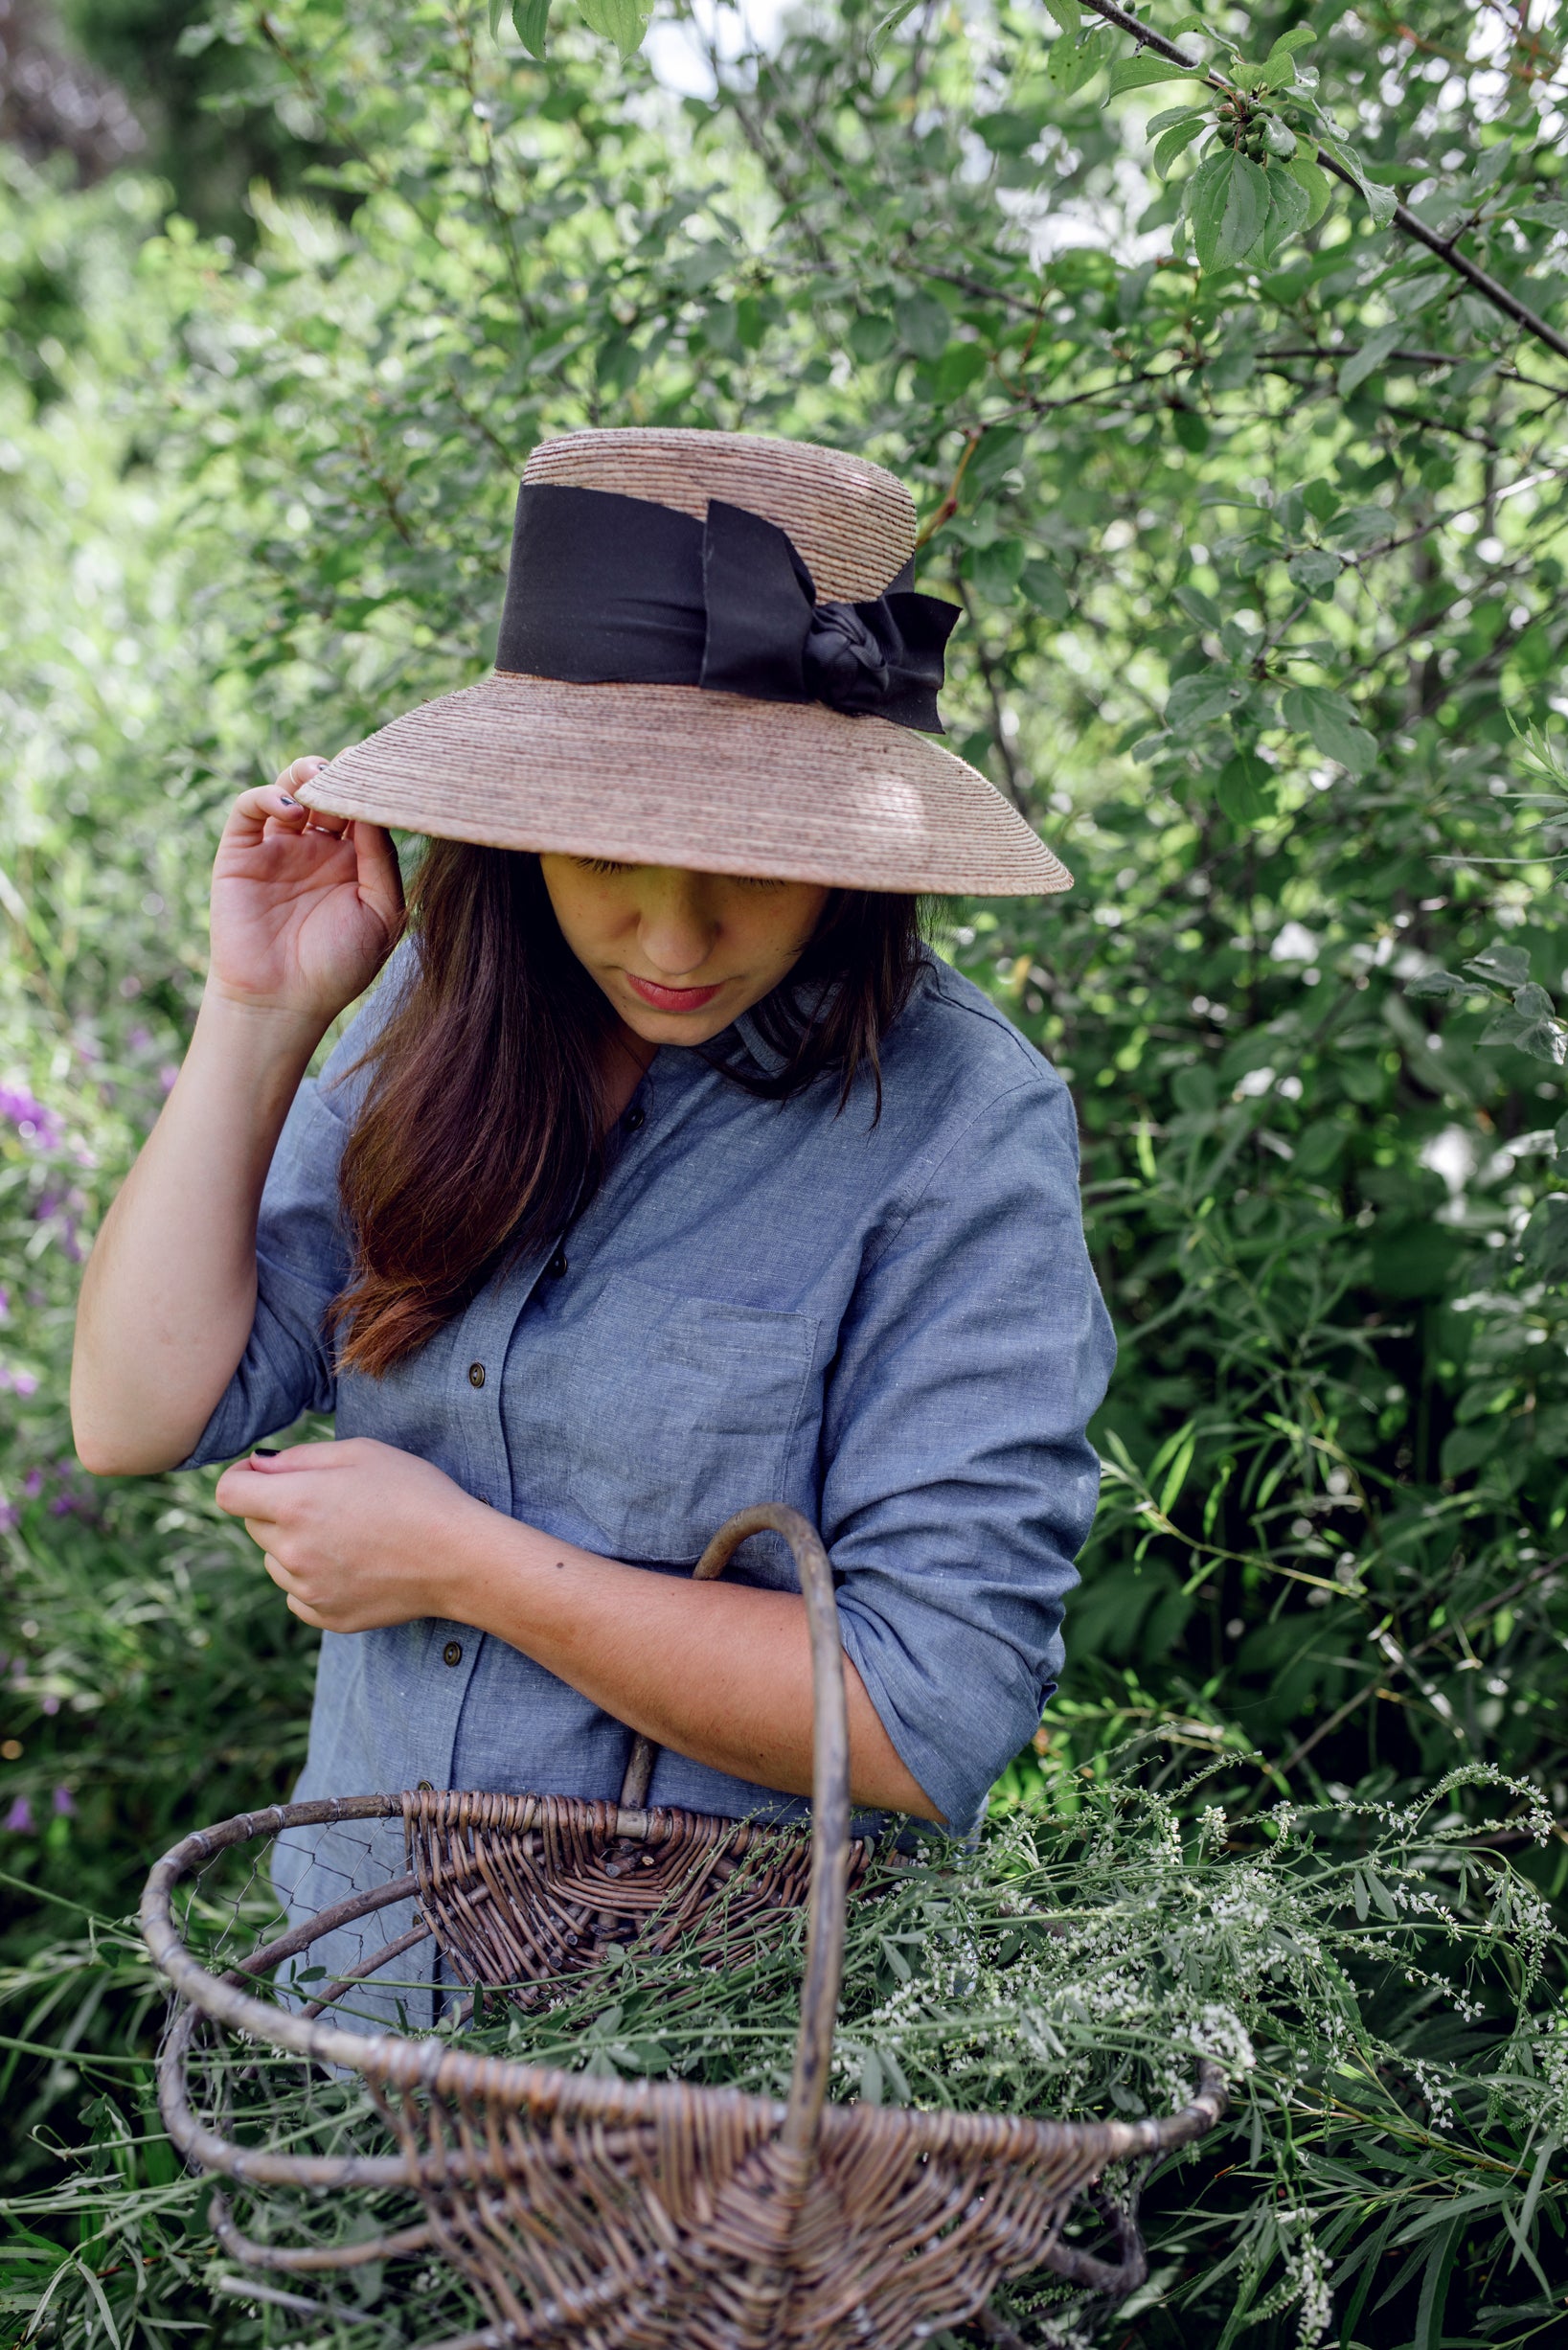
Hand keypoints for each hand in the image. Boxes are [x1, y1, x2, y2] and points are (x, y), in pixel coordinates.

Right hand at [207, 762, 404, 1027]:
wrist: (283, 1003)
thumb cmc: (338, 967)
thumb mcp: (381, 914)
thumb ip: (382, 862)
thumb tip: (376, 810)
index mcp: (354, 861)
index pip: (364, 809)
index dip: (373, 787)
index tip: (388, 769)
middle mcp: (317, 849)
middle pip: (329, 790)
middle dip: (341, 772)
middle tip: (353, 765)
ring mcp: (278, 848)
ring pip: (289, 788)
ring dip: (304, 773)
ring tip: (320, 776)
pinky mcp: (241, 854)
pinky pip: (250, 810)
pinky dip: (267, 797)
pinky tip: (293, 810)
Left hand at [215, 1438, 487, 1631]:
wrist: (459, 1557)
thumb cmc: (416, 1494)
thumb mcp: (361, 1452)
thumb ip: (299, 1456)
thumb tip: (258, 1465)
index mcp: (294, 1504)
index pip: (227, 1492)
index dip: (242, 1477)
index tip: (264, 1475)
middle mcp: (291, 1551)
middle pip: (252, 1525)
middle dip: (276, 1508)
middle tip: (327, 1500)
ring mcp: (307, 1589)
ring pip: (275, 1561)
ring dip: (294, 1545)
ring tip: (346, 1534)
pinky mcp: (325, 1616)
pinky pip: (296, 1595)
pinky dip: (312, 1579)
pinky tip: (351, 1565)